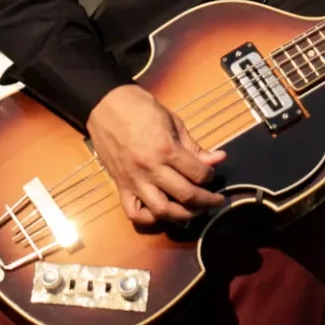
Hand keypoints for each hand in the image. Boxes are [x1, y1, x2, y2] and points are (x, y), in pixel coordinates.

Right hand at [86, 84, 225, 226]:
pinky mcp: (120, 186)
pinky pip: (134, 213)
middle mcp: (150, 169)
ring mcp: (134, 181)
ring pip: (162, 211)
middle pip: (185, 196)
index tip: (212, 174)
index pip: (198, 173)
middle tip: (216, 201)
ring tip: (195, 212)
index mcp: (166, 149)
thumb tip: (218, 159)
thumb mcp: (174, 121)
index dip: (210, 176)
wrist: (105, 105)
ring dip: (183, 216)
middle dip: (207, 202)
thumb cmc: (141, 108)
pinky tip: (161, 212)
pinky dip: (149, 218)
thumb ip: (194, 146)